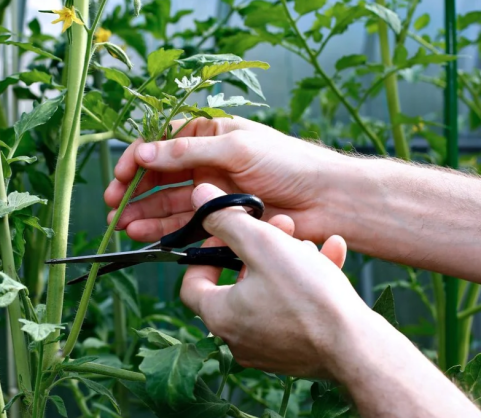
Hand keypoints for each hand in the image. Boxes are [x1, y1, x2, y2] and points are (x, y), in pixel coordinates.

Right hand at [104, 116, 351, 243]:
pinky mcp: (220, 220)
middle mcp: (206, 163)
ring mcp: (211, 192)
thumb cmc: (288, 162)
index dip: (139, 157)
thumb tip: (146, 151)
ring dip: (143, 213)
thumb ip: (188, 152)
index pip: (163, 143)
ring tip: (122, 225)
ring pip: (167, 202)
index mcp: (210, 135)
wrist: (327, 200)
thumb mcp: (236, 147)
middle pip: (159, 175)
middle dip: (134, 190)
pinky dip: (162, 229)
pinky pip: (184, 224)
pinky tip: (143, 234)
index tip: (121, 174)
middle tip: (112, 205)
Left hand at [184, 184, 369, 377]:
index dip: (205, 254)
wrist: (358, 349)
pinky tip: (332, 255)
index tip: (228, 236)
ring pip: (270, 294)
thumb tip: (199, 196)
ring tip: (308, 243)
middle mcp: (237, 338)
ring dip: (287, 263)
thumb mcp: (264, 245)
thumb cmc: (307, 297)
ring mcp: (267, 350)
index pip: (191, 284)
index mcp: (220, 316)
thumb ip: (227, 220)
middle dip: (259, 251)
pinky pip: (294, 312)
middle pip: (236, 284)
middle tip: (279, 229)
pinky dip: (307, 286)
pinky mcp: (297, 354)